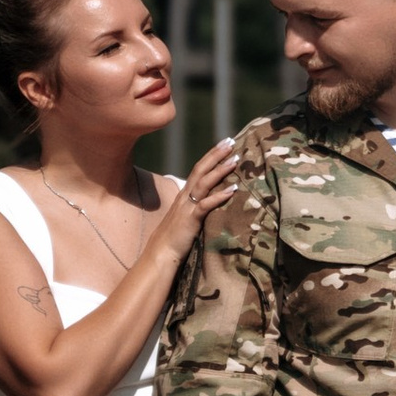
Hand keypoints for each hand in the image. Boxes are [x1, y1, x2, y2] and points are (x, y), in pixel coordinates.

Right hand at [160, 139, 241, 259]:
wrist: (160, 254)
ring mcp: (187, 207)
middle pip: (201, 169)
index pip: (198, 169)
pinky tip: (233, 189)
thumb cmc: (175, 238)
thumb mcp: (186, 217)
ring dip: (220, 170)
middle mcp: (184, 196)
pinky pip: (206, 204)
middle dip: (216, 154)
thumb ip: (196, 207)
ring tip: (235, 160)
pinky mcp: (191, 219)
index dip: (211, 156)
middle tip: (231, 141)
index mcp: (184, 194)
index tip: (225, 143)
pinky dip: (219, 195)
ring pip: (204, 183)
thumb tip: (210, 201)